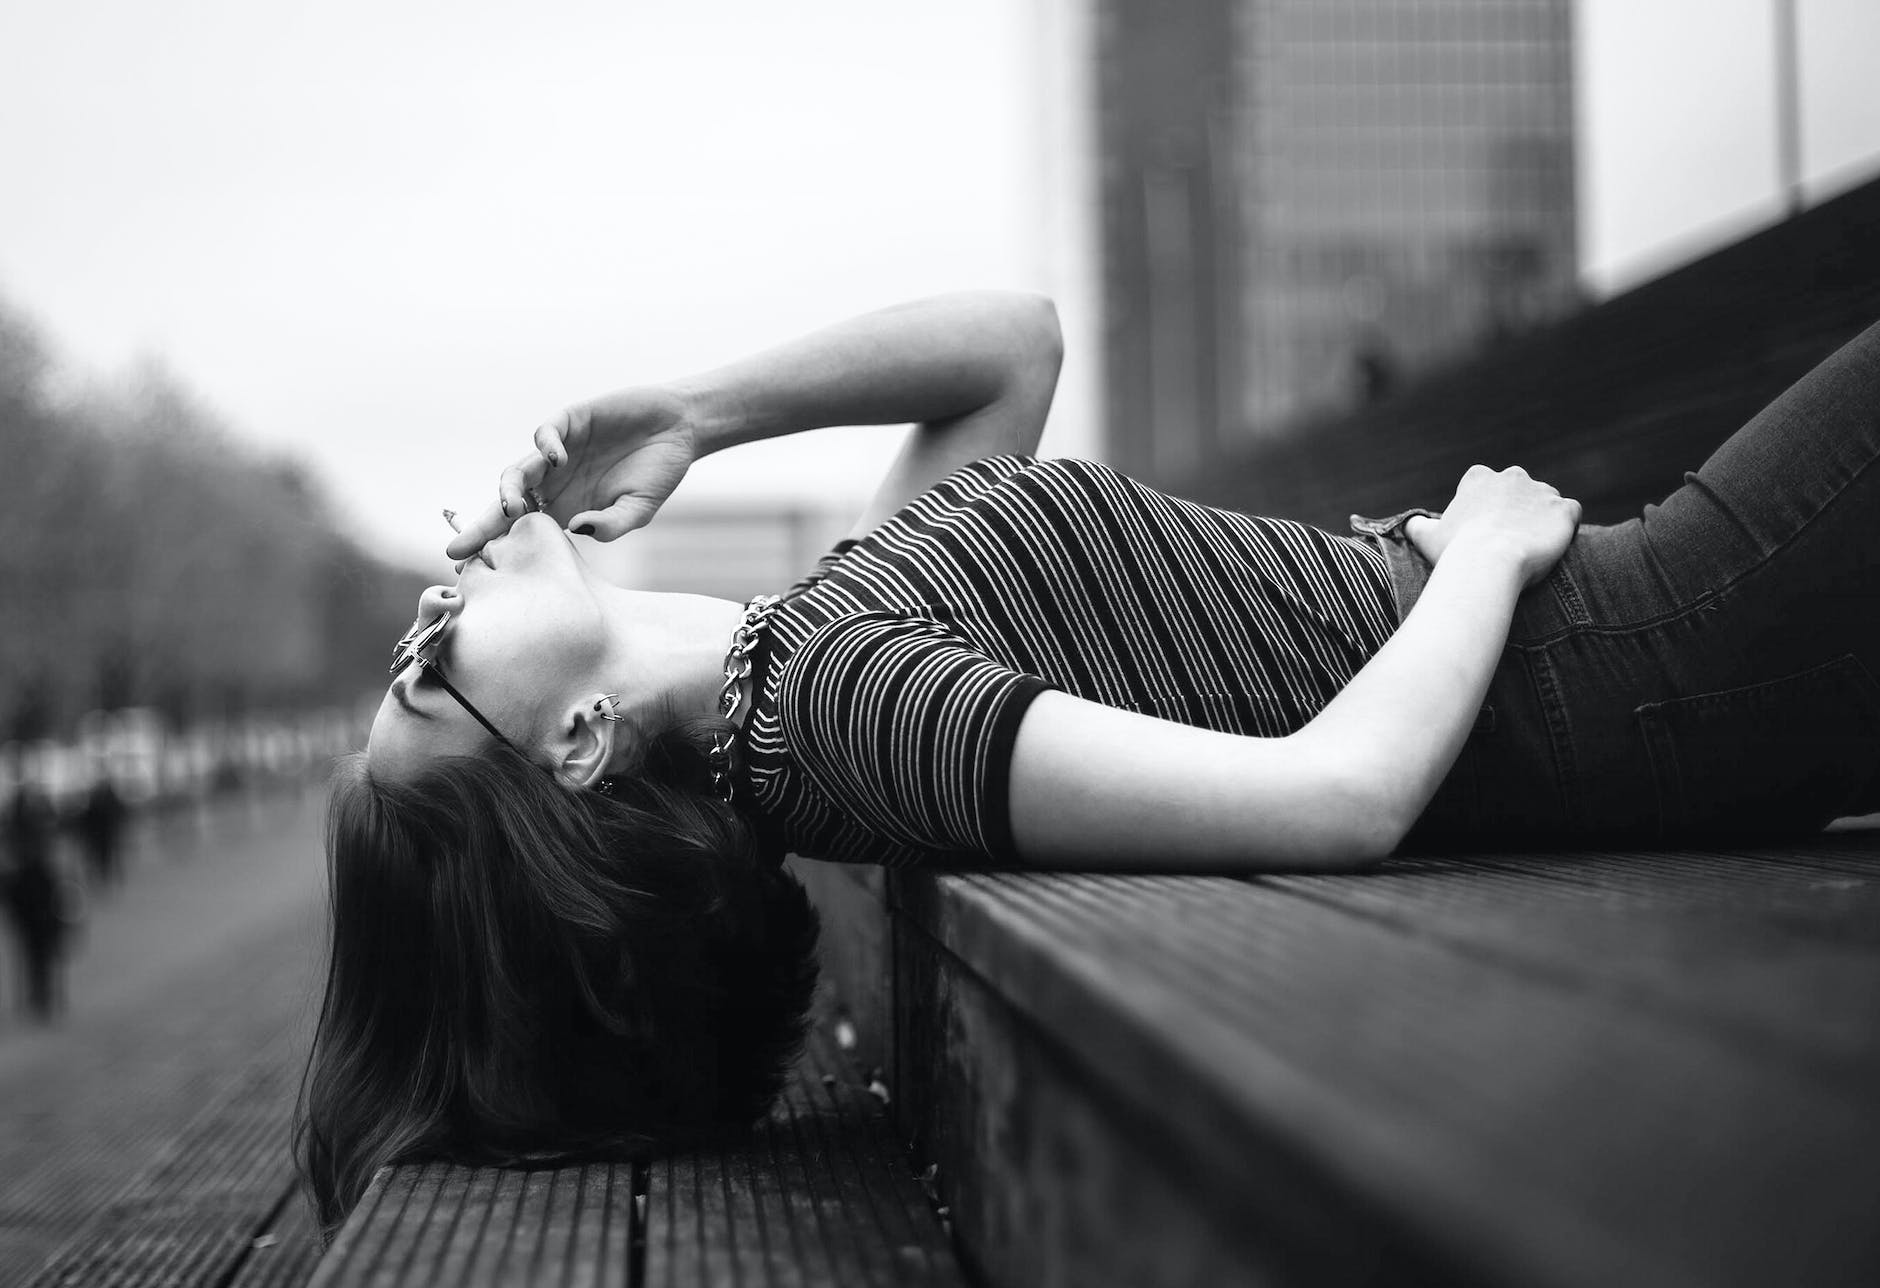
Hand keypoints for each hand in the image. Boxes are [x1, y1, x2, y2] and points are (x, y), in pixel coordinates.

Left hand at [445, 385, 698, 560]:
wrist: (680, 429)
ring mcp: (559, 453)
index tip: (469, 567)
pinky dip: (545, 446)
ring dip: (508, 489)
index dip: (496, 545)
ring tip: (511, 506)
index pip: (523, 531)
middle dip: (482, 526)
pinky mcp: (569, 423)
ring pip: (518, 471)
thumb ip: (611, 525)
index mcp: (567, 509)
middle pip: (508, 505)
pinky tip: (556, 459)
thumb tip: (577, 529)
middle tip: (461, 546)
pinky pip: (545, 435)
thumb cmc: (659, 473)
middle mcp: (556, 483)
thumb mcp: (641, 510)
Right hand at [1403, 465, 1580, 590]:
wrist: (1488, 564)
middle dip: (1518, 510)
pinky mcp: (1564, 509)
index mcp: (1480, 478)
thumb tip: (1410, 523)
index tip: (1483, 531)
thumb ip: (1417, 524)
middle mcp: (1513, 476)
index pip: (1488, 485)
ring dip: (1542, 519)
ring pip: (1547, 501)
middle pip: (1520, 489)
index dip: (1488, 509)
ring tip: (1533, 548)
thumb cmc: (1454, 551)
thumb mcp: (1425, 536)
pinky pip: (1571, 513)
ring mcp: (1542, 491)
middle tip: (1509, 541)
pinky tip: (1555, 544)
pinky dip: (1567, 526)